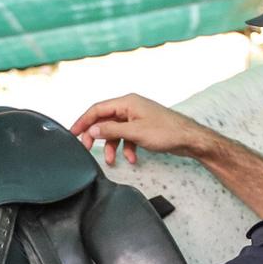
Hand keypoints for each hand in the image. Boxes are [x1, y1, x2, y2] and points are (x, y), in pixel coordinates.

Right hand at [70, 93, 207, 167]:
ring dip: (112, 146)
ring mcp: (137, 117)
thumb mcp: (135, 132)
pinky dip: (126, 148)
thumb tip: (93, 129)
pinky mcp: (143, 128)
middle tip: (86, 148)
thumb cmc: (167, 132)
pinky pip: (127, 137)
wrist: (189, 139)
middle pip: (105, 120)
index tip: (73, 133)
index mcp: (128, 102)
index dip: (83, 121)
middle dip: (96, 136)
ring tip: (111, 160)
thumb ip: (111, 130)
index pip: (98, 109)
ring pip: (115, 131)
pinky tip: (131, 158)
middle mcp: (131, 107)